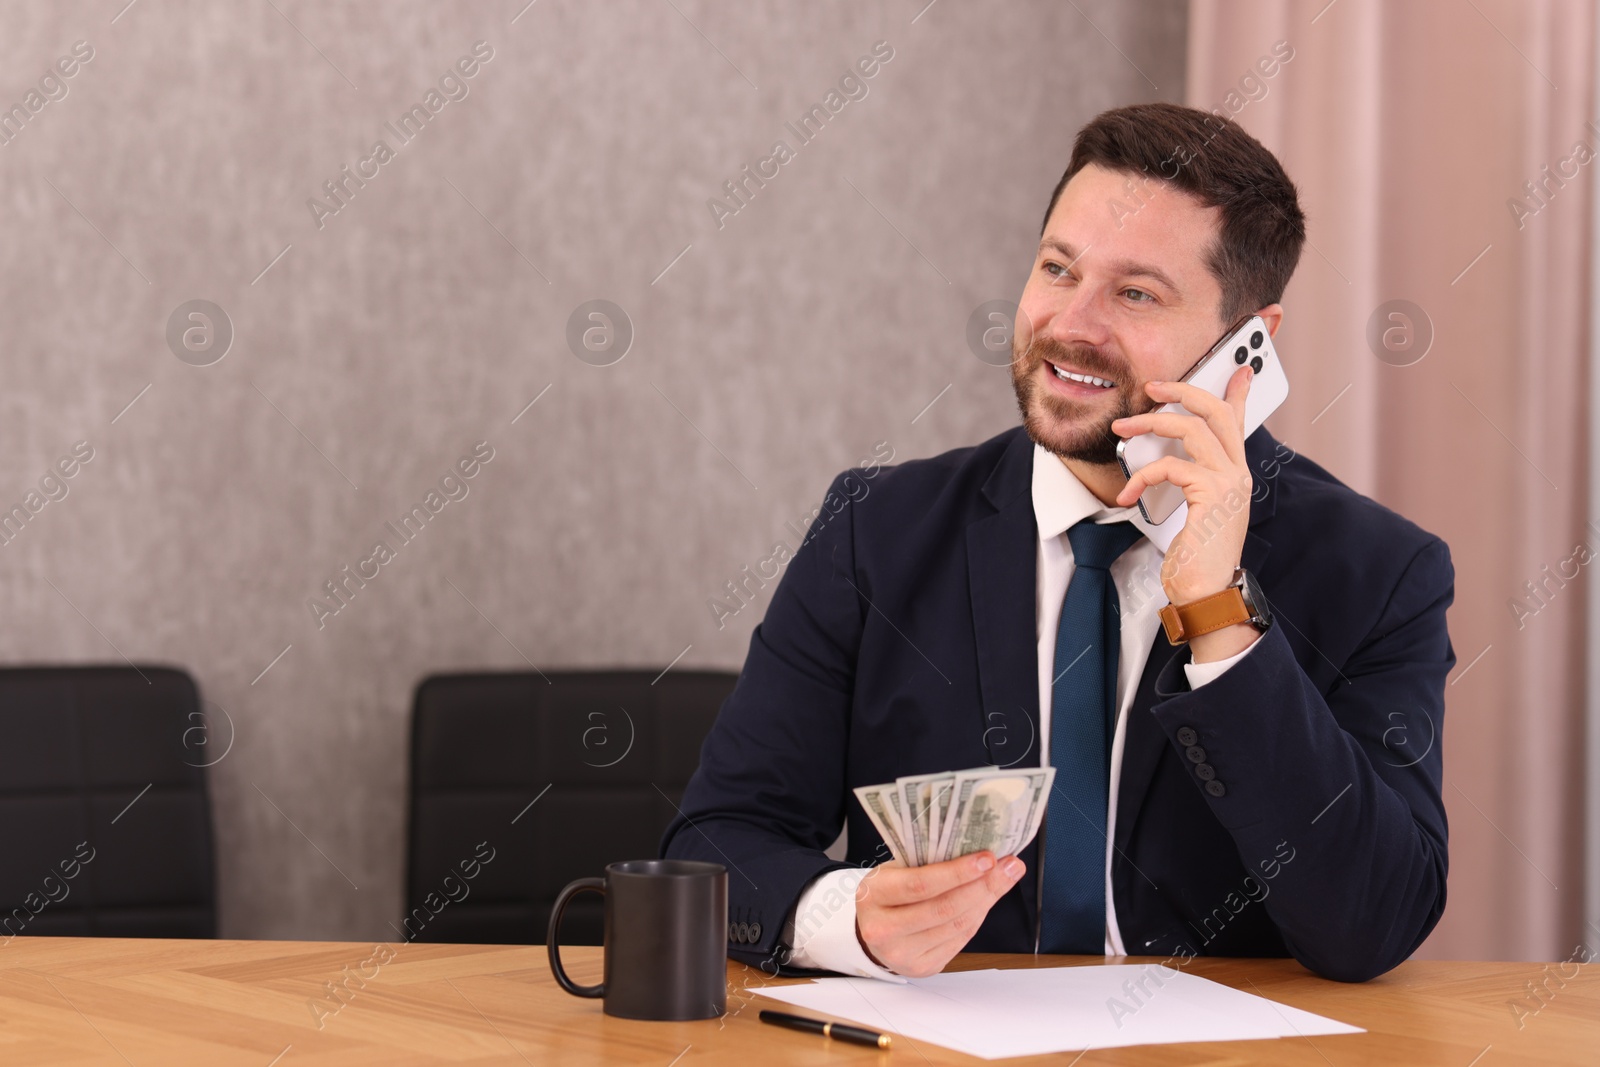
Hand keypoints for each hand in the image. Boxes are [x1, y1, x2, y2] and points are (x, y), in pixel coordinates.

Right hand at [854, 851, 1025, 977]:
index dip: (957, 873)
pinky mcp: (922, 967)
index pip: (921, 884)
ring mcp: (902, 953)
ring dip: (986, 900)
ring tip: (1004, 878)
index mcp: (873, 895)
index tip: (987, 858)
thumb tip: (977, 852)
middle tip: (1008, 866)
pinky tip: (987, 899)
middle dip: (983, 885)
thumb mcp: (895, 870)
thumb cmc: (887, 893)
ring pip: (957, 926)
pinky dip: (978, 916)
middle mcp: (883, 929)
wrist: (872, 928)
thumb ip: (927, 863)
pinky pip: (959, 940)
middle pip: (944, 908)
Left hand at [1112, 367, 1258, 660]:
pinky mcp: (1212, 495)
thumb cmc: (1196, 559)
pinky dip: (1143, 476)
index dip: (1237, 393)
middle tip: (1154, 385)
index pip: (1238, 424)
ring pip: (1192, 429)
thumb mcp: (1192, 513)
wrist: (1207, 594)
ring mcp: (1229, 482)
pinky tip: (1128, 496)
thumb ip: (1186, 484)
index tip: (1238, 368)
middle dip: (1184, 391)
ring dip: (1151, 424)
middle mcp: (1237, 473)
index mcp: (1233, 475)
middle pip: (1216, 412)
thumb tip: (1164, 463)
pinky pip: (1171, 467)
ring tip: (1122, 429)